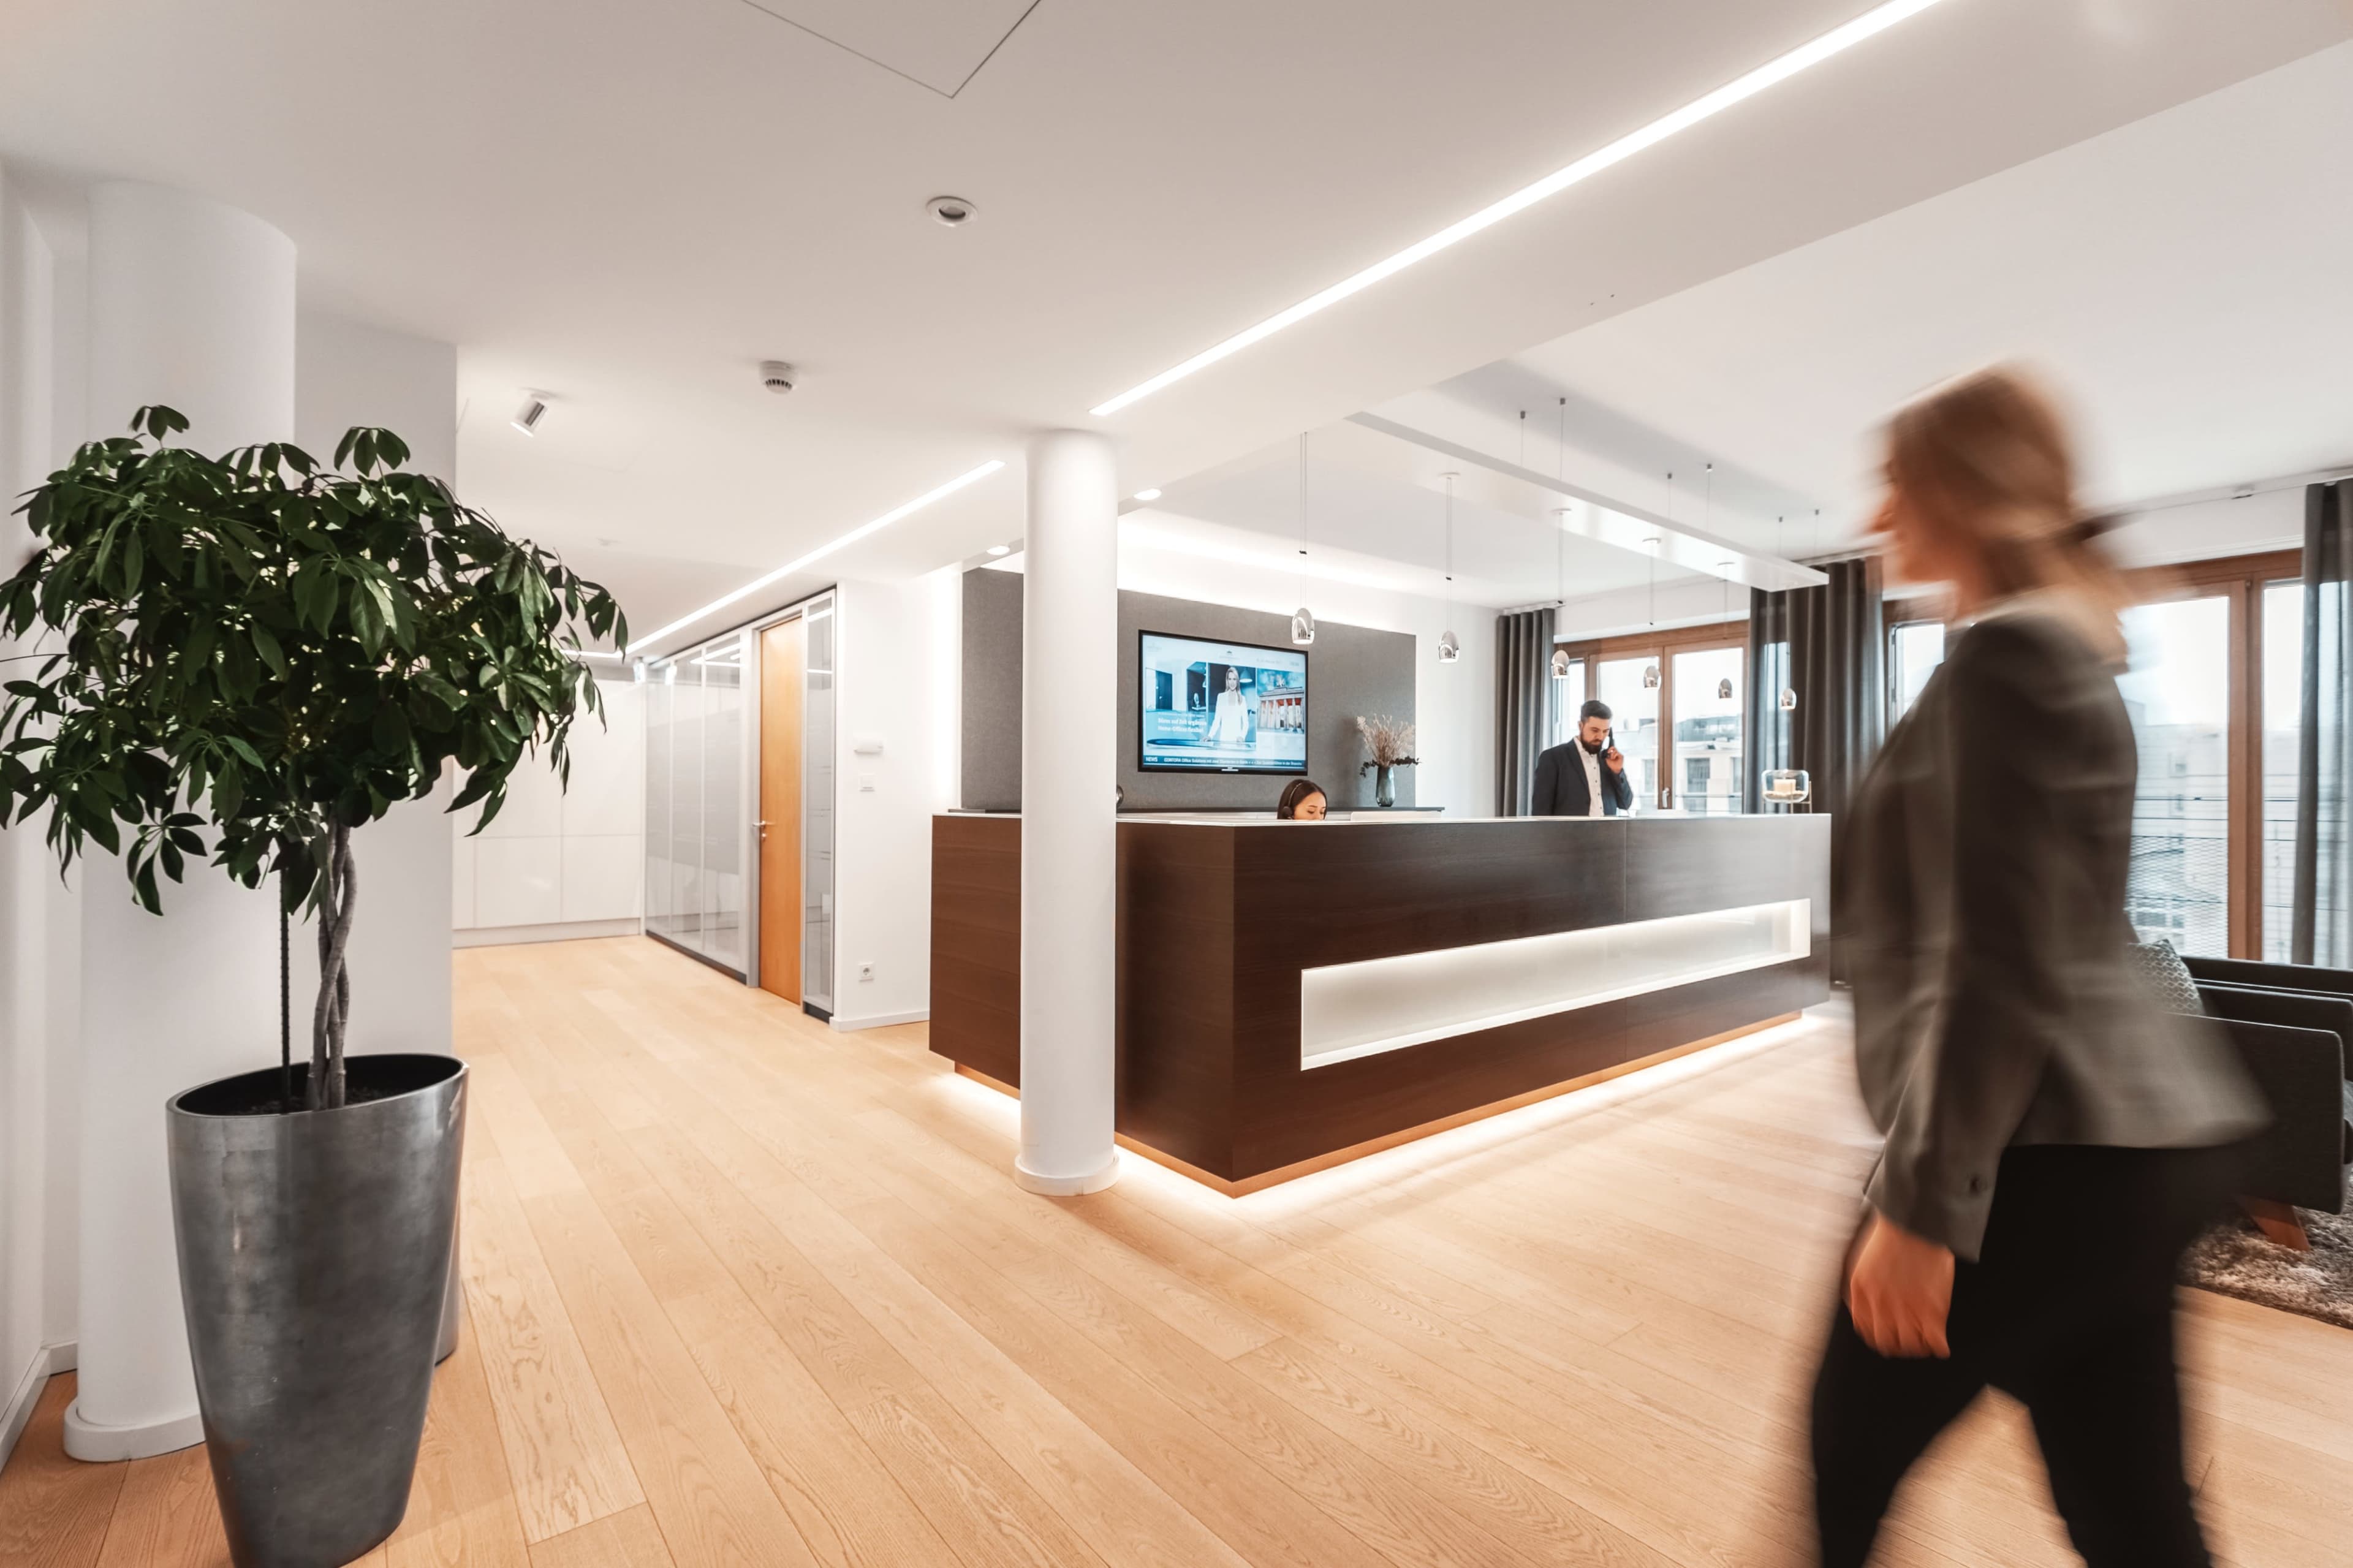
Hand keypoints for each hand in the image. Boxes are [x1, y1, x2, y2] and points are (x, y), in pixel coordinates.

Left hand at [1603, 746, 1623, 772]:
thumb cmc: (1612, 765)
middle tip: (1608, 752)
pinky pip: (1617, 753)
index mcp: (1613, 754)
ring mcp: (1619, 754)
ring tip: (1612, 758)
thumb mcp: (1607, 759)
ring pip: (1615, 750)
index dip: (1609, 749)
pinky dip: (1614, 755)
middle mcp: (1616, 753)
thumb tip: (1605, 753)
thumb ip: (1606, 756)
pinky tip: (1613, 758)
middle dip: (1610, 749)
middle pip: (1614, 747)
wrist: (1615, 769)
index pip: (1612, 748)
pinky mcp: (1621, 756)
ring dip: (1612, 754)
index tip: (1607, 752)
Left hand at [1845, 1212, 1953, 1357]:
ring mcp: (1907, 1308)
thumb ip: (1859, 1288)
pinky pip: (1935, 1343)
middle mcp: (1881, 1304)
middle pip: (1886, 1342)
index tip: (1886, 1337)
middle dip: (1897, 1345)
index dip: (1877, 1336)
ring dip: (1918, 1347)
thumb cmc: (1891, 1234)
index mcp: (1861, 1291)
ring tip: (1924, 1341)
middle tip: (1907, 1341)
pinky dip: (1938, 1347)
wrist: (1916, 1220)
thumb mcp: (1861, 1260)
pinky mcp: (1932, 1309)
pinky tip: (1940, 1344)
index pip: (1865, 1329)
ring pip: (1910, 1346)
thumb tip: (1859, 1310)